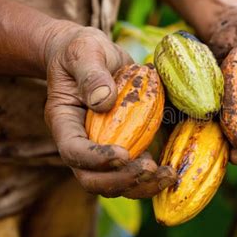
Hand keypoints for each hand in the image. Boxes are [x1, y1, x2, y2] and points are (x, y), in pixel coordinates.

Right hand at [43, 22, 176, 197]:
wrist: (91, 56)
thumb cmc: (83, 51)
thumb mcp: (84, 51)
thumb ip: (92, 73)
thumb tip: (104, 101)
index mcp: (64, 121)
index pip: (72, 150)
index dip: (95, 158)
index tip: (122, 153)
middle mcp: (81, 141)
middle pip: (92, 178)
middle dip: (121, 179)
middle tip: (150, 168)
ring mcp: (101, 148)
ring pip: (114, 183)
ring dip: (141, 185)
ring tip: (169, 175)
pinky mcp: (123, 145)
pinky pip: (133, 171)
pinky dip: (152, 177)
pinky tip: (172, 171)